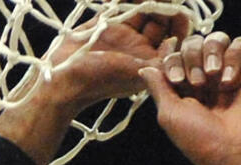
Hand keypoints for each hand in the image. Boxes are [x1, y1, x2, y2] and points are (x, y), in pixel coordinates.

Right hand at [36, 11, 190, 110]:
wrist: (62, 78)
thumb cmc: (97, 80)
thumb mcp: (133, 74)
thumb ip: (158, 62)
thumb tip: (176, 42)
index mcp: (150, 58)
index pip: (174, 32)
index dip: (177, 17)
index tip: (173, 8)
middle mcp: (139, 43)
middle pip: (160, 14)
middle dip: (161, 2)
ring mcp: (123, 31)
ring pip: (142, 5)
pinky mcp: (106, 22)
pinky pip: (121, 4)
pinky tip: (110, 2)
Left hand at [139, 33, 240, 164]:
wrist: (231, 153)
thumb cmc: (198, 139)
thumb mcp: (168, 113)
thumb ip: (157, 86)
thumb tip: (145, 66)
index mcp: (184, 87)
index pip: (174, 55)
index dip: (172, 59)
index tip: (175, 80)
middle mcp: (206, 77)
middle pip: (194, 44)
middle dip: (190, 57)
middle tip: (195, 83)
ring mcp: (228, 73)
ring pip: (218, 39)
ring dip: (211, 53)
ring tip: (212, 77)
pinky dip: (233, 57)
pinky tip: (228, 81)